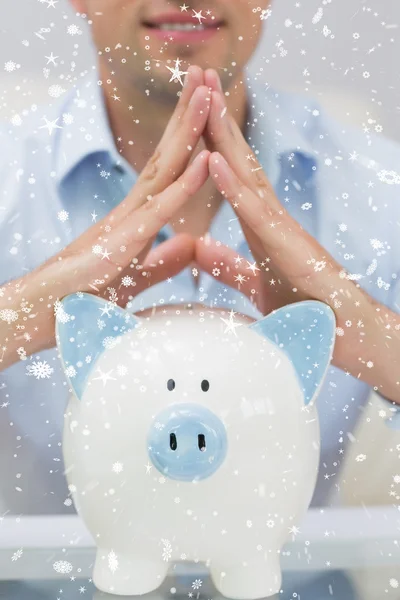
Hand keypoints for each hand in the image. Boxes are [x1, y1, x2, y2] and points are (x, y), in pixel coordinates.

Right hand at [0, 66, 210, 368]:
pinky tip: (205, 159)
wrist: (44, 314)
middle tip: (208, 77)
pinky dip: (185, 184)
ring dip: (188, 132)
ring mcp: (126, 222)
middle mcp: (131, 211)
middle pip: (165, 157)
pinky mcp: (122, 242)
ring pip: (163, 170)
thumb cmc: (84, 295)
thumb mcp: (137, 275)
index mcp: (137, 218)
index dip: (188, 138)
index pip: (167, 170)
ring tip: (207, 95)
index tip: (207, 108)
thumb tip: (192, 243)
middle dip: (187, 117)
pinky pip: (159, 209)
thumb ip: (164, 260)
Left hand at [195, 70, 399, 401]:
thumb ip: (228, 265)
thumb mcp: (254, 282)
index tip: (192, 112)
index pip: (230, 175)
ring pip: (246, 173)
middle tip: (199, 79)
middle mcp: (269, 216)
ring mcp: (279, 226)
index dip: (211, 142)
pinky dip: (232, 184)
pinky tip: (215, 157)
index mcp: (258, 224)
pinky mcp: (286, 244)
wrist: (340, 331)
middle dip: (217, 120)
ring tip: (206, 96)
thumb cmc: (302, 306)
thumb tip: (199, 248)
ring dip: (224, 135)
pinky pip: (254, 211)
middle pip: (238, 161)